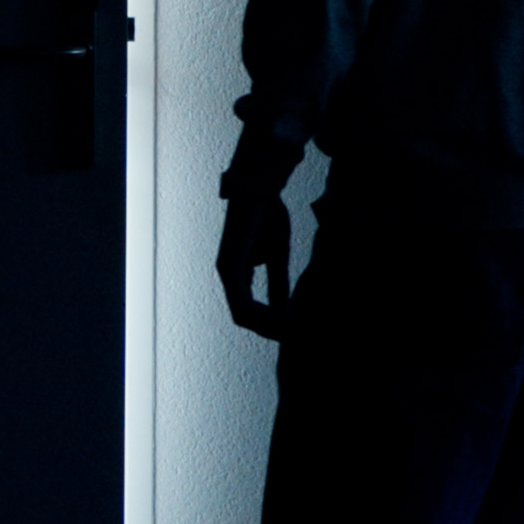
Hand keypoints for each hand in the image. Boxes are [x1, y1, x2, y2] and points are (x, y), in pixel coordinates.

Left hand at [217, 190, 292, 338]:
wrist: (260, 187)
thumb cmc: (267, 215)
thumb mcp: (277, 256)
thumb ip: (278, 282)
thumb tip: (285, 309)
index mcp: (237, 274)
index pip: (249, 312)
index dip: (271, 324)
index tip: (294, 329)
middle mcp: (227, 275)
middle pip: (245, 319)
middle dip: (271, 330)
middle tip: (297, 335)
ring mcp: (226, 271)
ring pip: (243, 315)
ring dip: (270, 325)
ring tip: (295, 328)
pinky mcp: (230, 265)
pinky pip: (244, 302)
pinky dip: (265, 313)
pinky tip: (286, 315)